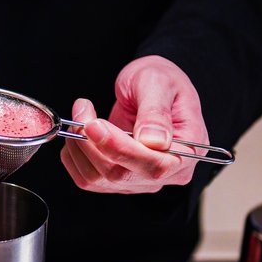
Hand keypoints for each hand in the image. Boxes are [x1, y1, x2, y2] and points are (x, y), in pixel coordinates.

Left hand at [60, 55, 208, 192]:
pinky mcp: (118, 180)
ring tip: (82, 114)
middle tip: (83, 110)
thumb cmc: (162, 81)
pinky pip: (87, 179)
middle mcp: (166, 173)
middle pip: (120, 175)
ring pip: (97, 179)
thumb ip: (156, 112)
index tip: (94, 125)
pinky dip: (74, 156)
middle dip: (92, 143)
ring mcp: (140, 180)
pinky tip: (80, 133)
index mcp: (186, 152)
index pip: (154, 165)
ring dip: (79, 147)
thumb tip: (153, 141)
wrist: (151, 87)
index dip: (119, 148)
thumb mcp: (160, 83)